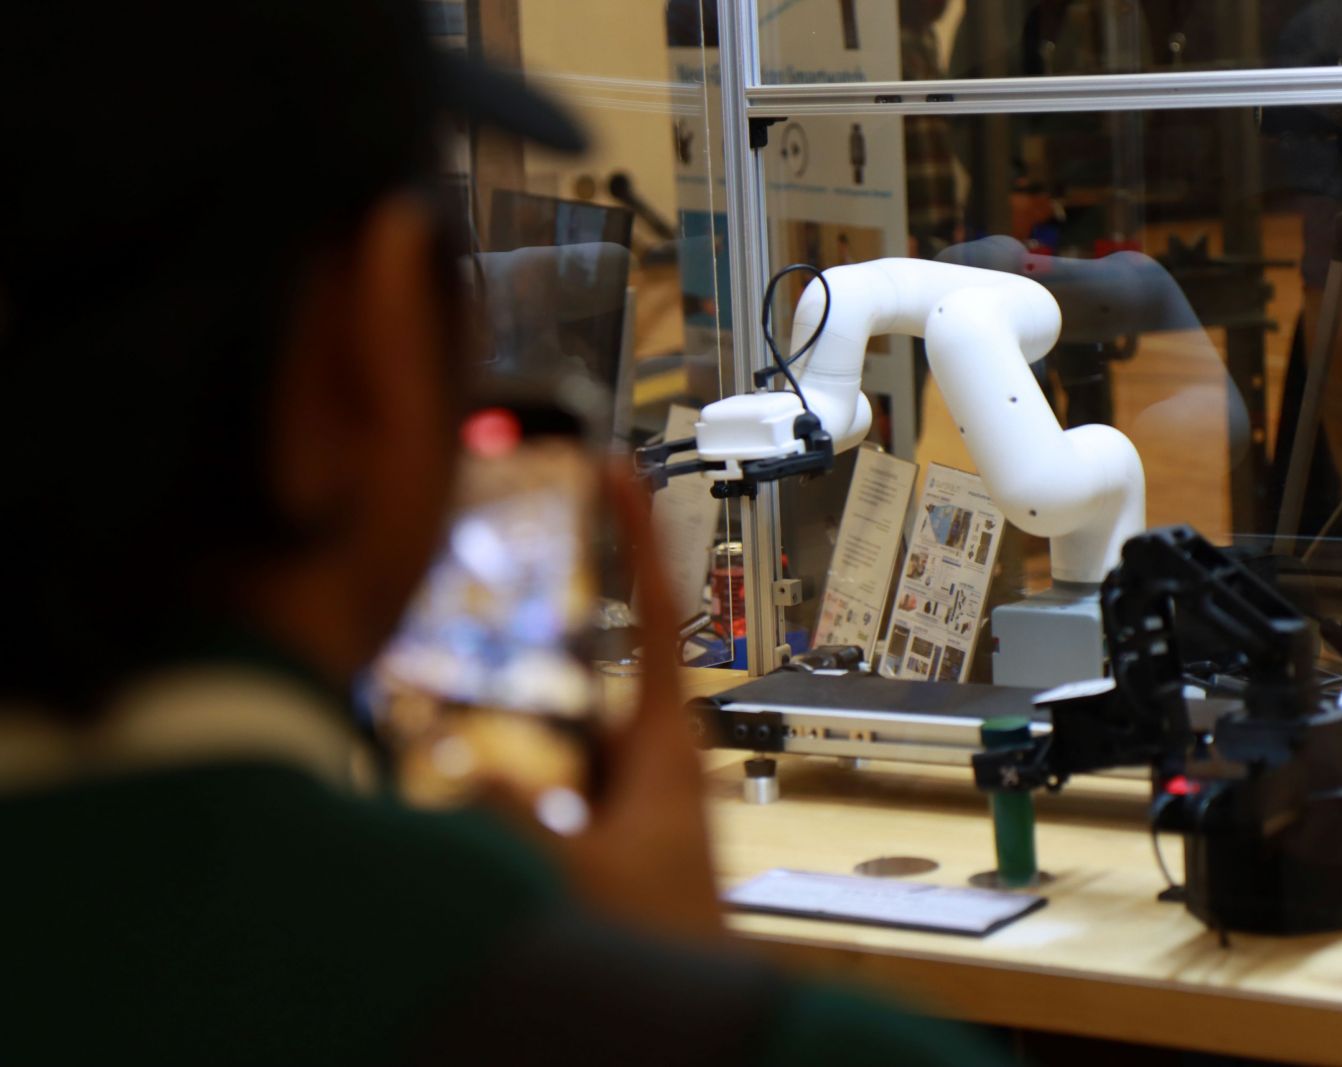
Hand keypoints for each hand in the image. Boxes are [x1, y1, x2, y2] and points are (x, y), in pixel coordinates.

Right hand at [476, 458, 723, 942]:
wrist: (700, 988)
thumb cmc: (669, 933)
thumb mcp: (582, 870)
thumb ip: (516, 817)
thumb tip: (466, 767)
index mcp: (666, 739)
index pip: (657, 611)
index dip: (638, 536)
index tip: (621, 472)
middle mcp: (655, 749)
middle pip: (588, 666)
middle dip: (539, 642)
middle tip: (498, 592)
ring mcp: (636, 782)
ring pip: (563, 726)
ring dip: (521, 726)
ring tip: (463, 711)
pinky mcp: (618, 814)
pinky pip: (557, 772)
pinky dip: (519, 773)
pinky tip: (475, 789)